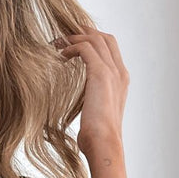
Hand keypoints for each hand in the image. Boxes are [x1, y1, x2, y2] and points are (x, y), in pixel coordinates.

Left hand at [54, 27, 129, 154]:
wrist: (104, 144)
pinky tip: (60, 55)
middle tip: (64, 36)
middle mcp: (119, 72)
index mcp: (121, 80)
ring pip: (95, 39)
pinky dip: (71, 47)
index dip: (93, 41)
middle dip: (84, 32)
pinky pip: (85, 48)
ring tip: (57, 43)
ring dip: (74, 38)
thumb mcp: (96, 115)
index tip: (74, 43)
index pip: (110, 49)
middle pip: (105, 38)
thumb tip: (83, 108)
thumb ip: (93, 103)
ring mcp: (112, 71)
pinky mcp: (100, 74)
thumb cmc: (97, 138)